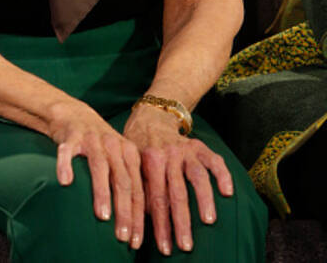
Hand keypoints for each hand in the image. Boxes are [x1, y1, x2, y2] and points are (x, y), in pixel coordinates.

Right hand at [49, 100, 144, 247]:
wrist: (74, 113)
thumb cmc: (99, 144)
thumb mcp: (119, 157)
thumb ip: (129, 180)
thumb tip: (140, 219)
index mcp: (129, 152)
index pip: (138, 188)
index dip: (138, 216)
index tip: (136, 241)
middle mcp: (113, 144)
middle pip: (123, 180)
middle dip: (124, 210)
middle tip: (122, 236)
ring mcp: (92, 139)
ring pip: (99, 166)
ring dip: (102, 192)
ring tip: (102, 216)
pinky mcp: (71, 136)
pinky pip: (68, 151)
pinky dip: (66, 165)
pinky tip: (65, 180)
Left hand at [123, 104, 232, 255]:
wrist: (152, 115)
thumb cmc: (140, 146)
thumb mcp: (134, 164)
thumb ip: (140, 189)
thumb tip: (142, 222)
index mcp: (150, 161)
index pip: (156, 199)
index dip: (160, 225)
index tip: (164, 248)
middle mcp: (169, 155)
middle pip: (177, 193)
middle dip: (181, 222)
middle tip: (186, 246)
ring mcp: (186, 150)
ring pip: (197, 177)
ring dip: (204, 200)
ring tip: (209, 222)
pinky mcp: (200, 146)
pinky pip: (214, 160)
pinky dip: (222, 175)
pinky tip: (228, 192)